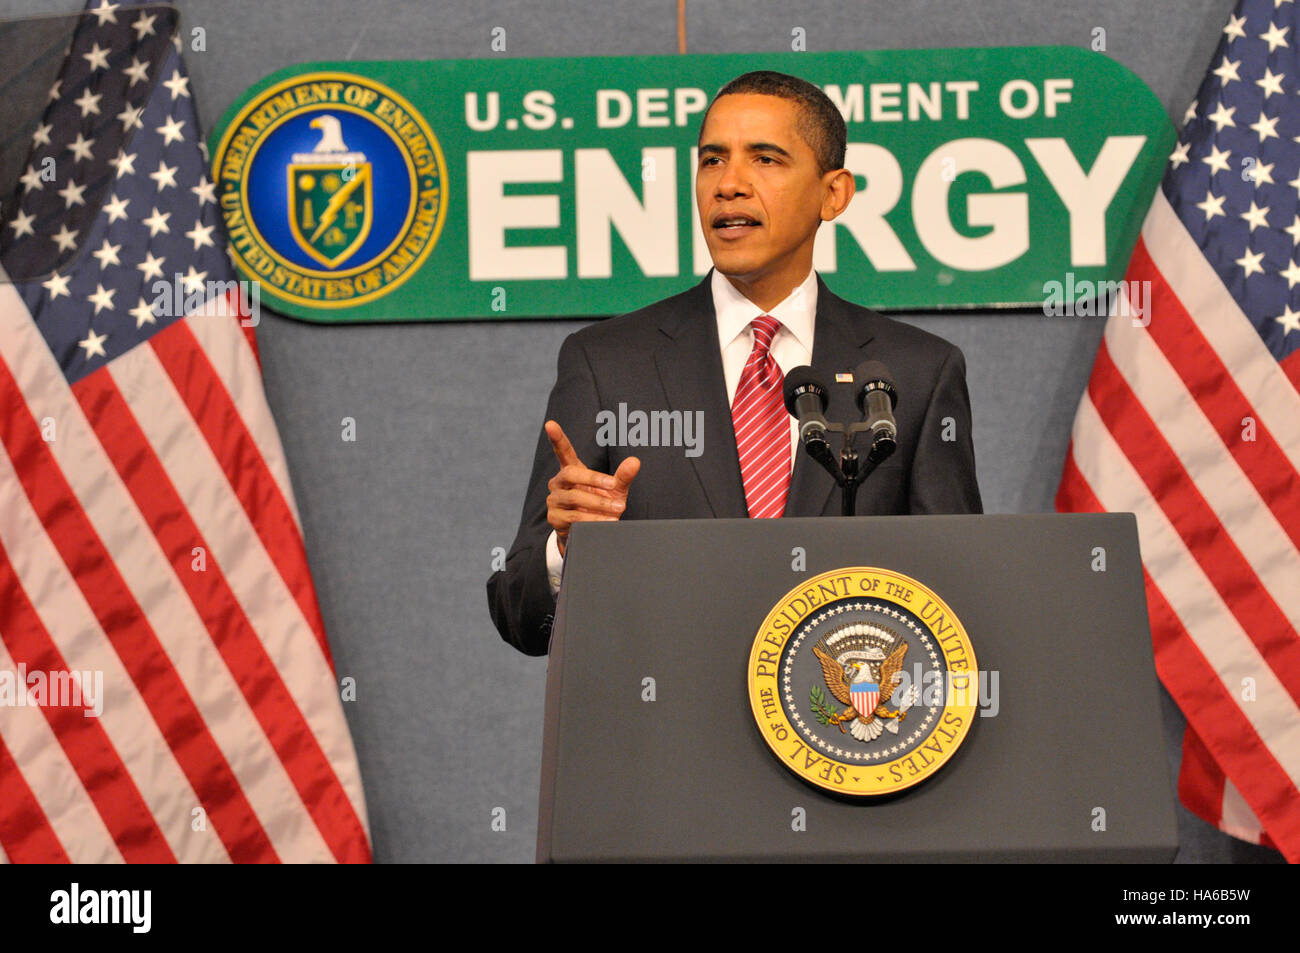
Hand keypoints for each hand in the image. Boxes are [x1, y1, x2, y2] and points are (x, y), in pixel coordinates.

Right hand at [545, 420, 639, 555]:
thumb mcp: (614, 490)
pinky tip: (606, 522)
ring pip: (575, 498)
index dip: (557, 438)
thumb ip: (623, 476)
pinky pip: (574, 518)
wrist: (589, 534)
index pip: (563, 452)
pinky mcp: (555, 518)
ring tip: (618, 509)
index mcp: (571, 470)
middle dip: (594, 479)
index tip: (550, 424)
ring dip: (599, 504)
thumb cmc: (600, 505)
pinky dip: (593, 520)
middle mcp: (558, 483)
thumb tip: (635, 461)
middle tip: (614, 485)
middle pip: (571, 474)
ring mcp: (554, 500)